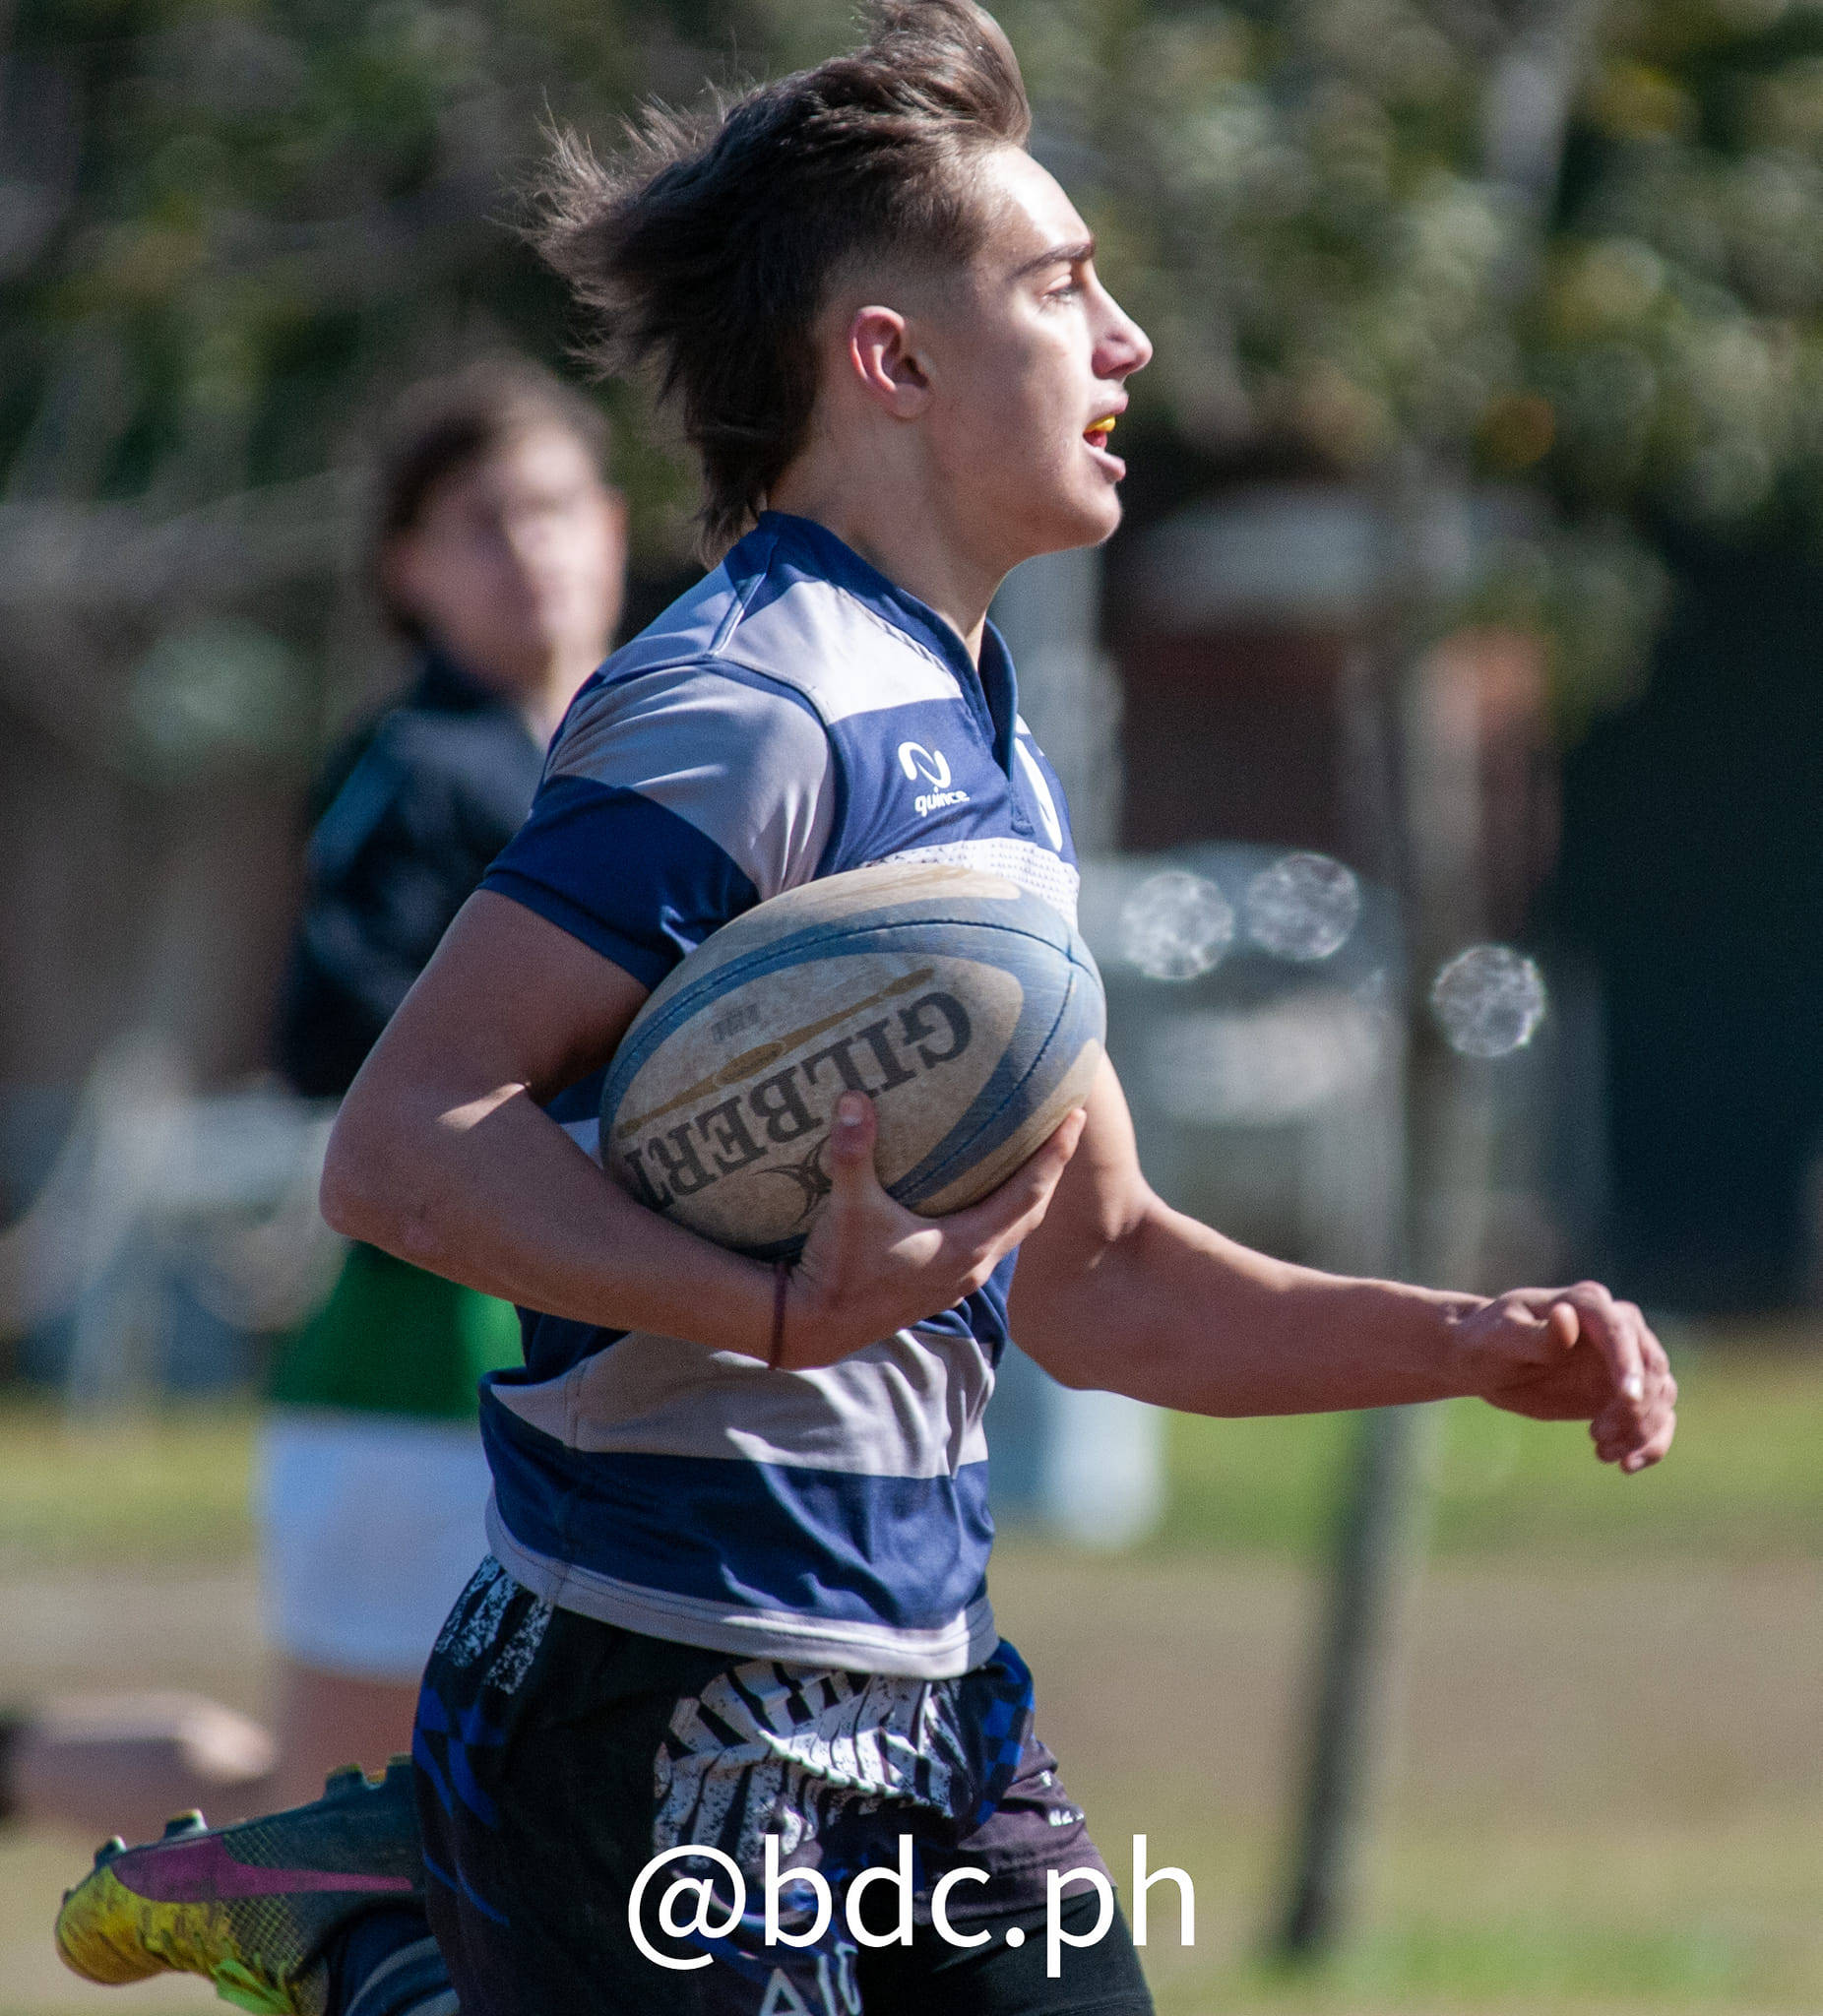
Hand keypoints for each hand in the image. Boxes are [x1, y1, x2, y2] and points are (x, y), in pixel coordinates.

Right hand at [777, 1092, 1086, 1370]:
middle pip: (1031, 1213)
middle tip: (1065, 1127)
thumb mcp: (848, 1208)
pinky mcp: (939, 1287)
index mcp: (967, 1245)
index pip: (1029, 1193)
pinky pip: (987, 1246)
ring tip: (1030, 1160)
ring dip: (1026, 1197)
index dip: (1055, 1154)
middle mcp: (973, 1265)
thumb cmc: (839, 1271)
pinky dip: (998, 1218)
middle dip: (1050, 1170)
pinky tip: (982, 1203)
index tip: (1077, 1116)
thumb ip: (853, 1153)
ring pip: (1011, 1233)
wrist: (818, 1327)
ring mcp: (958, 1281)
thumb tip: (855, 1100)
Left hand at [1448, 1280, 1676, 1471]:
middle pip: (1651, 1366)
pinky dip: (1651, 1442)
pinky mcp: (1624, 1391)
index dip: (1628, 1364)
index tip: (1626, 1400)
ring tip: (1603, 1452)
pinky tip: (1625, 1465)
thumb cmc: (1486, 1341)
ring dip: (1642, 1429)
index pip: (1620, 1330)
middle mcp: (1616, 1326)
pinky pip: (1657, 1417)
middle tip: (1596, 1435)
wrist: (1482, 1361)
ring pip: (1660, 1394)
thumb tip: (1568, 1316)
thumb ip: (1536, 1334)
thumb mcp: (1501, 1338)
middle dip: (1634, 1406)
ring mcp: (1624, 1359)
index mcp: (1585, 1303)